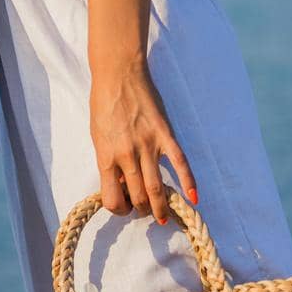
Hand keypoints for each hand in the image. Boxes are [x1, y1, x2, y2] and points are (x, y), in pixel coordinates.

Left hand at [89, 57, 197, 222]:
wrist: (118, 73)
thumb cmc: (103, 102)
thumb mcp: (98, 135)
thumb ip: (108, 159)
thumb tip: (120, 182)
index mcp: (106, 156)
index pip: (112, 199)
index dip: (118, 209)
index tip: (123, 206)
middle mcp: (127, 155)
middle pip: (138, 197)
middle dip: (140, 209)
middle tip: (143, 210)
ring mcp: (148, 145)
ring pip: (157, 188)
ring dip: (160, 208)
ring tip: (163, 218)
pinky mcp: (165, 134)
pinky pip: (180, 163)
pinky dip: (188, 182)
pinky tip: (194, 198)